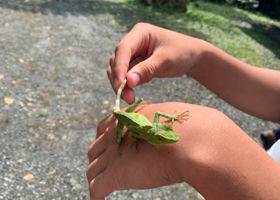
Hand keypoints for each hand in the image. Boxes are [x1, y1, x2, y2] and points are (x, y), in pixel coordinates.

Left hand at [87, 102, 279, 199]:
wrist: (191, 139)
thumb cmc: (186, 126)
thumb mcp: (164, 117)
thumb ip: (154, 123)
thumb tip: (164, 129)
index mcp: (124, 118)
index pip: (102, 129)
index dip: (105, 140)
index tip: (112, 148)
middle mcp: (114, 135)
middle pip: (94, 150)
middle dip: (99, 158)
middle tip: (109, 167)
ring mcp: (113, 155)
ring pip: (92, 170)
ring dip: (96, 178)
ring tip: (103, 186)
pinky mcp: (117, 175)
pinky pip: (97, 189)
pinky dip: (96, 195)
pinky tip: (100, 199)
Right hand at [107, 23, 207, 103]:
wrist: (192, 57)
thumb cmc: (182, 53)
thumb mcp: (165, 61)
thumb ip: (146, 70)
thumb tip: (128, 81)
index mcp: (140, 33)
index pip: (123, 49)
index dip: (119, 68)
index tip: (120, 86)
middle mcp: (133, 42)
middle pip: (117, 61)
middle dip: (119, 80)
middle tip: (127, 97)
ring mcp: (133, 53)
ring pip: (118, 70)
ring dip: (121, 86)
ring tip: (130, 99)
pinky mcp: (135, 64)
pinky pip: (126, 77)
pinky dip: (127, 87)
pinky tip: (131, 96)